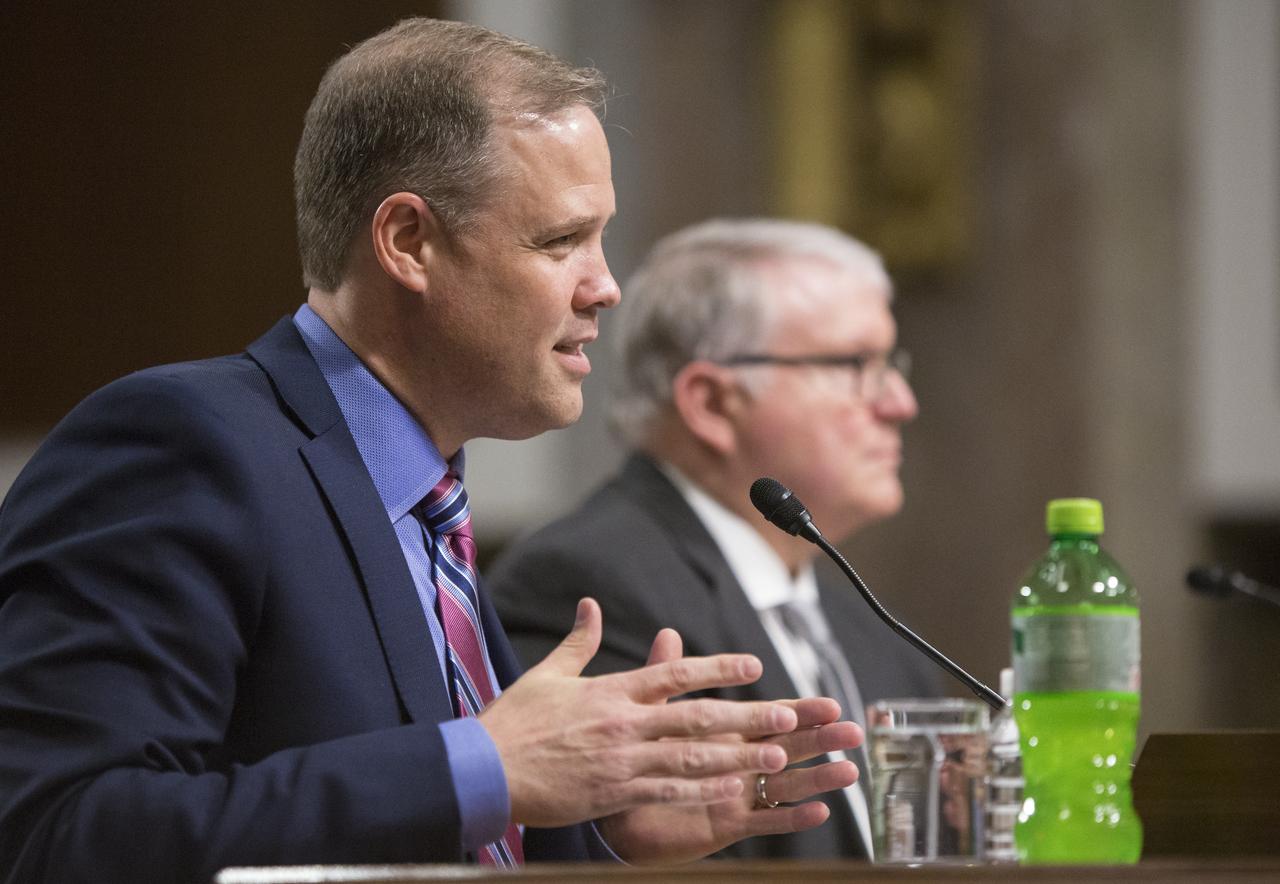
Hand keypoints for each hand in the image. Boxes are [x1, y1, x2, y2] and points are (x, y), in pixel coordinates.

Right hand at [479, 598, 797, 827]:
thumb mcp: (547, 674)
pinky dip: (703, 794)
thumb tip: (589, 604)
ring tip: (775, 756)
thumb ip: (578, 642)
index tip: (754, 664)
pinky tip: (732, 793)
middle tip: (787, 714)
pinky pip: (668, 794)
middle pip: (696, 717)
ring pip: (692, 759)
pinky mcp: (615, 794)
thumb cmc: (514, 722)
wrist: (483, 770)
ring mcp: (623, 762)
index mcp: (612, 692)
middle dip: (746, 715)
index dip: (718, 667)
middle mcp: (625, 724)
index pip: (675, 673)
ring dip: (737, 757)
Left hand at [597, 629, 863, 863]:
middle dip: (821, 740)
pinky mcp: (726, 824)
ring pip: (784, 785)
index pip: (770, 719)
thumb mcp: (654, 714)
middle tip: (854, 731)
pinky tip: (818, 811)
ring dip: (817, 779)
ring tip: (848, 771)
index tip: (831, 704)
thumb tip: (667, 633)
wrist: (615, 806)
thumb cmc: (640, 757)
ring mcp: (737, 795)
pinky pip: (763, 822)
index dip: (801, 712)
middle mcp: (739, 763)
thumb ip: (666, 676)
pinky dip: (791, 819)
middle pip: (788, 749)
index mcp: (727, 734)